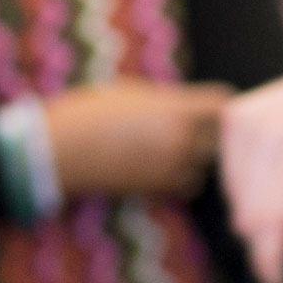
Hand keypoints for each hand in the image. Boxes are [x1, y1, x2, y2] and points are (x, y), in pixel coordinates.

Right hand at [43, 80, 229, 199]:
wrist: (59, 150)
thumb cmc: (90, 113)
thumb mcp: (132, 93)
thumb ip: (167, 102)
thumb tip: (189, 108)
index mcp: (174, 108)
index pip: (222, 104)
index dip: (222, 104)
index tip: (215, 105)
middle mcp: (179, 139)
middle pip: (220, 138)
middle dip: (213, 132)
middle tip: (199, 126)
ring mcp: (169, 167)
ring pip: (204, 164)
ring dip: (196, 157)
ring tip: (174, 146)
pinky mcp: (156, 189)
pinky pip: (187, 185)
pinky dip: (182, 177)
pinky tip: (164, 166)